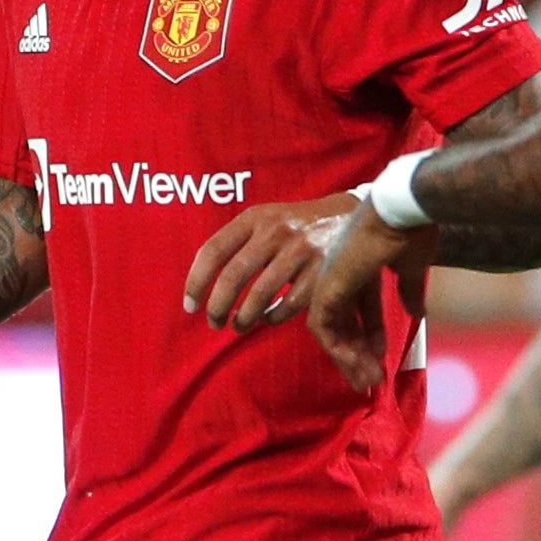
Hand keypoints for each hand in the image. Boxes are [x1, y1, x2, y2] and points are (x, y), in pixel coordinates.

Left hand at [181, 194, 365, 330]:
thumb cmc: (297, 224)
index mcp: (255, 218)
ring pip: (259, 297)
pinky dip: (272, 318)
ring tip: (237, 325)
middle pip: (233, 278)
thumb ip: (238, 241)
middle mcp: (275, 232)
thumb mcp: (266, 218)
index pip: (213, 251)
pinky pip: (288, 306)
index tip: (190, 305)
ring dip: (243, 318)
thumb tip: (203, 281)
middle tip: (213, 322)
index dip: (196, 282)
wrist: (351, 215)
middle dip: (217, 307)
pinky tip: (267, 319)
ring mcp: (300, 252)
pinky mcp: (321, 273)